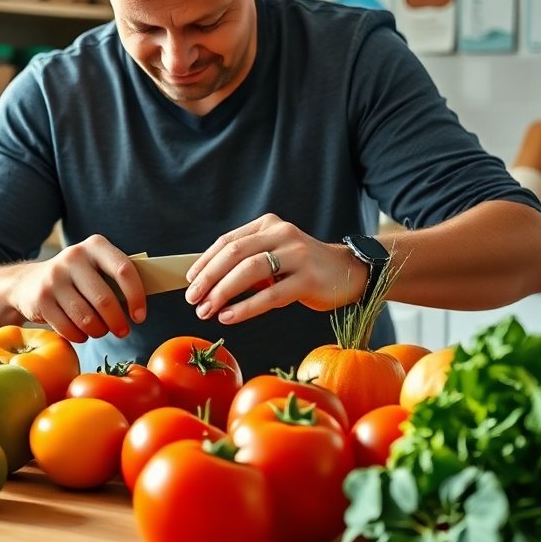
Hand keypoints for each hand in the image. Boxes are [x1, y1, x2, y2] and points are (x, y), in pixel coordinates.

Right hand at [7, 235, 144, 343]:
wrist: (28, 282)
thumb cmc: (77, 279)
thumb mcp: (96, 268)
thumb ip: (118, 278)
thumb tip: (142, 304)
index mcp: (95, 246)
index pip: (124, 270)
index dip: (137, 297)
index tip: (140, 316)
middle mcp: (73, 257)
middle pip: (106, 300)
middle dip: (118, 322)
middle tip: (123, 331)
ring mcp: (54, 278)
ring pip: (87, 318)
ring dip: (99, 331)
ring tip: (100, 330)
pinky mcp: (41, 299)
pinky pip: (69, 329)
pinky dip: (80, 337)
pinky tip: (82, 333)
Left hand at [184, 214, 366, 324]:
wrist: (350, 273)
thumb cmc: (304, 268)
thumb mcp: (274, 255)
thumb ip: (247, 262)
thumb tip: (207, 283)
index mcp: (269, 225)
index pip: (228, 242)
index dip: (205, 262)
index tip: (189, 281)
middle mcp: (282, 234)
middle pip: (234, 254)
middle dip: (208, 278)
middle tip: (192, 299)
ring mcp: (297, 255)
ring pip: (250, 271)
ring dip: (222, 292)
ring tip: (207, 310)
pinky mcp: (308, 279)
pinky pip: (271, 294)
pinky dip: (245, 307)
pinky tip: (229, 316)